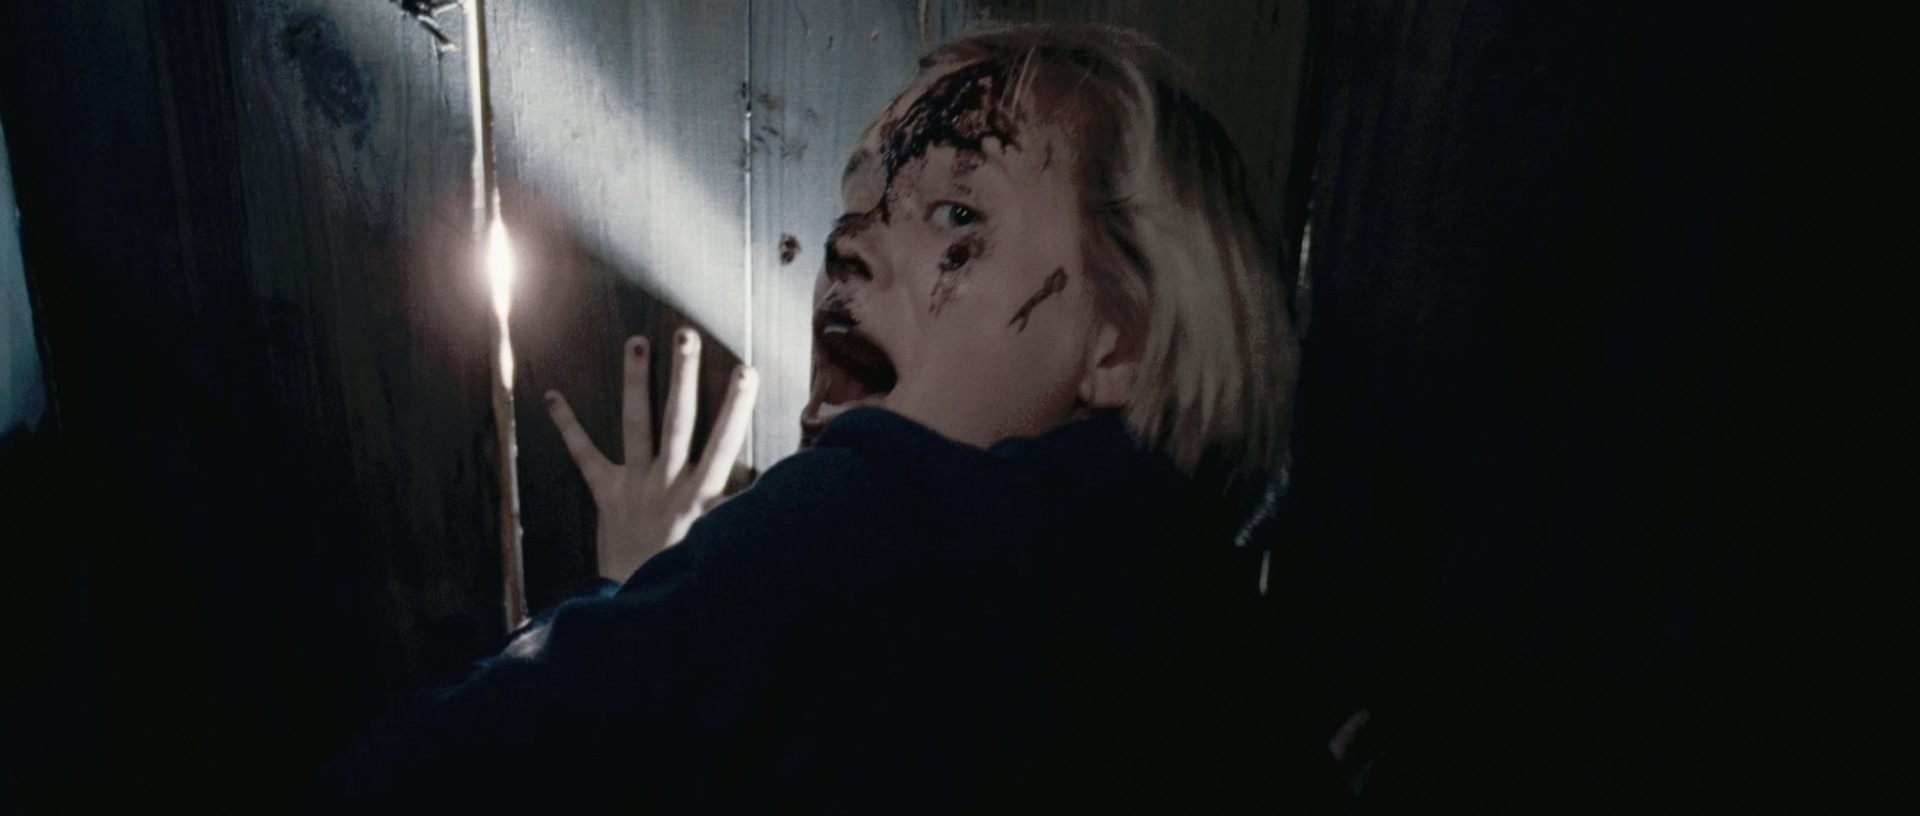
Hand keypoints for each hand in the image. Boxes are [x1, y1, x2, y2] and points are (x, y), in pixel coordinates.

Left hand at [544, 329, 757, 581]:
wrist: (639, 604)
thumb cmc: (685, 569)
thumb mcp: (720, 540)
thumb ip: (740, 507)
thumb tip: (770, 482)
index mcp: (702, 494)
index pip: (724, 441)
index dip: (736, 405)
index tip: (746, 370)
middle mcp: (668, 482)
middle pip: (679, 420)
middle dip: (684, 376)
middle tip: (686, 336)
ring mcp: (635, 484)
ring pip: (637, 423)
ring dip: (636, 381)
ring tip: (636, 342)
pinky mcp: (606, 493)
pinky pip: (584, 455)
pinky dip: (568, 426)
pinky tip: (552, 395)